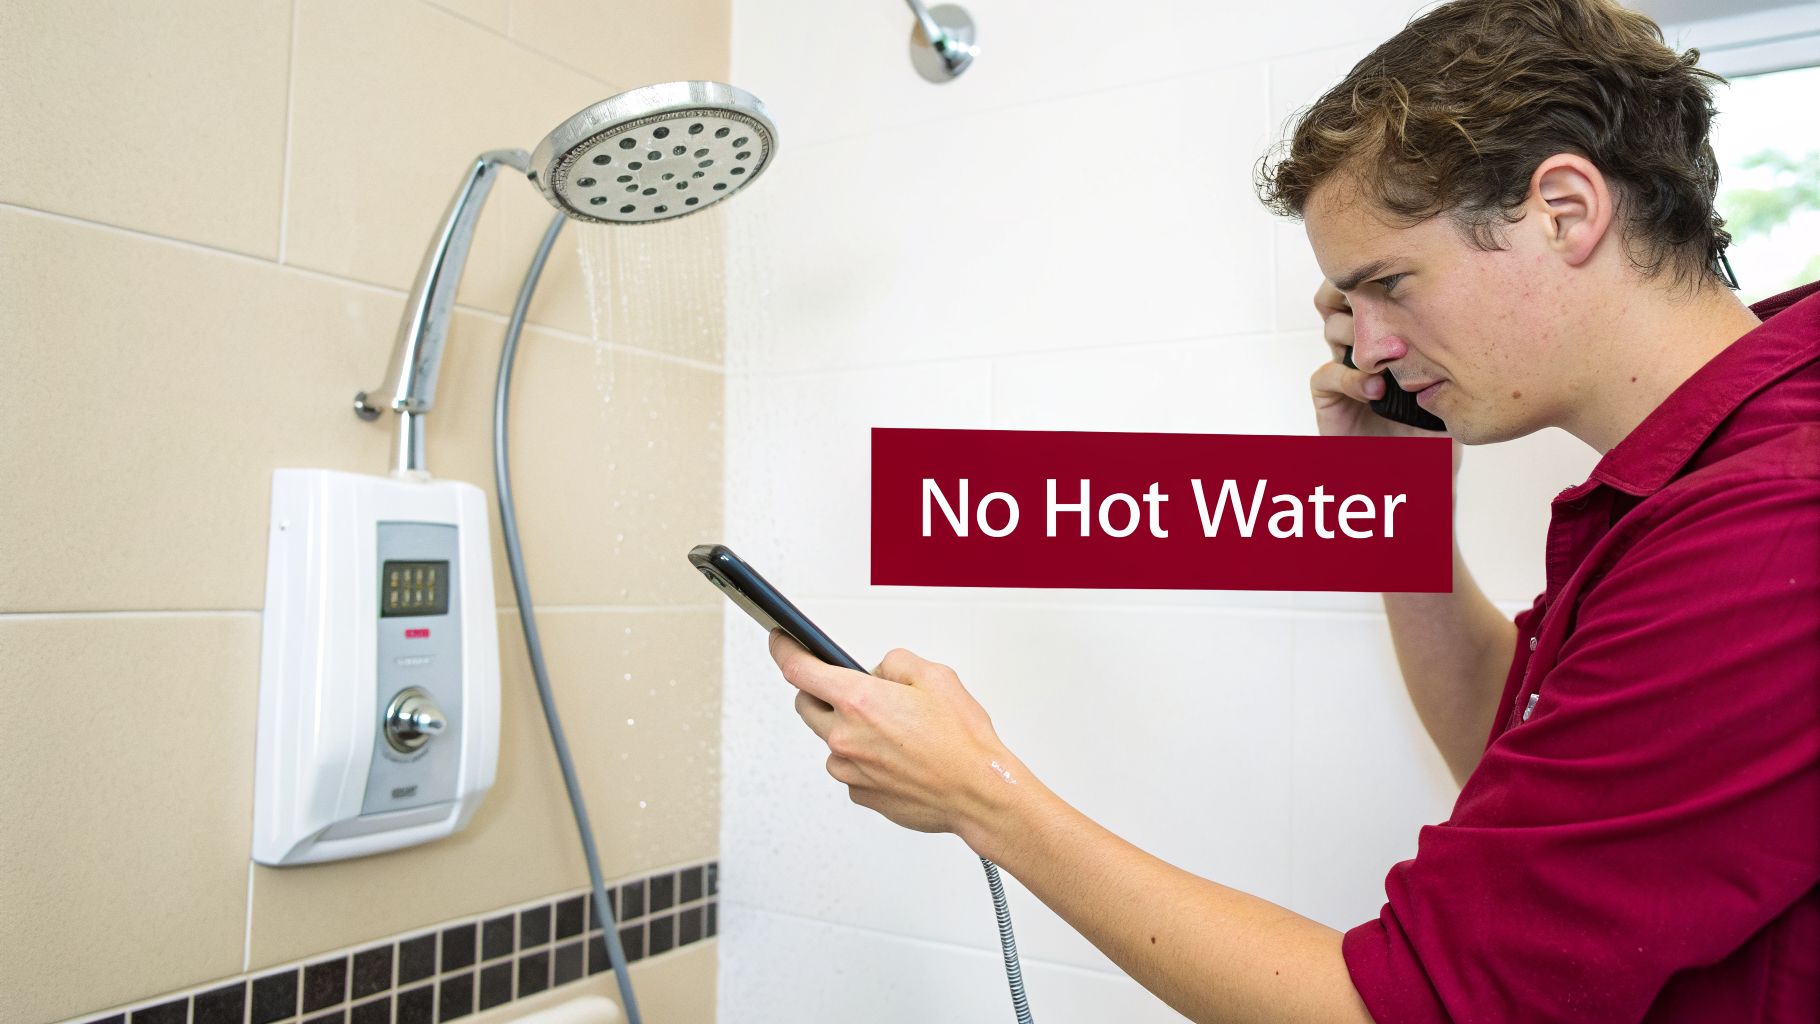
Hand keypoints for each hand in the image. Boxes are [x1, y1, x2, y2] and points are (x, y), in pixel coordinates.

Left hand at [768, 630, 1025, 840]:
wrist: (978, 792)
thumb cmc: (962, 742)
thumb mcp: (934, 676)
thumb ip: (894, 664)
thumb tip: (878, 672)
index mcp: (860, 701)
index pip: (800, 669)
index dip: (784, 650)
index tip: (780, 642)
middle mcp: (846, 736)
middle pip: (806, 705)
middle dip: (819, 692)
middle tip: (850, 691)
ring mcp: (850, 770)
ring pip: (829, 741)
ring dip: (846, 730)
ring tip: (890, 732)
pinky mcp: (860, 794)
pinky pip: (849, 769)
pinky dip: (863, 759)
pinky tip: (896, 757)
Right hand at [1310, 280, 1461, 475]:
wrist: (1410, 485)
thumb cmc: (1435, 441)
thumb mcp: (1458, 396)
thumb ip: (1460, 365)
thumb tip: (1484, 323)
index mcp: (1394, 339)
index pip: (1383, 293)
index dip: (1390, 279)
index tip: (1415, 278)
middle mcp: (1367, 348)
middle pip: (1348, 297)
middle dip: (1364, 295)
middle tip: (1389, 303)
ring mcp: (1347, 371)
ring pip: (1331, 327)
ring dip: (1357, 333)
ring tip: (1392, 354)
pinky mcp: (1329, 401)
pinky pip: (1324, 376)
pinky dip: (1348, 378)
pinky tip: (1375, 389)